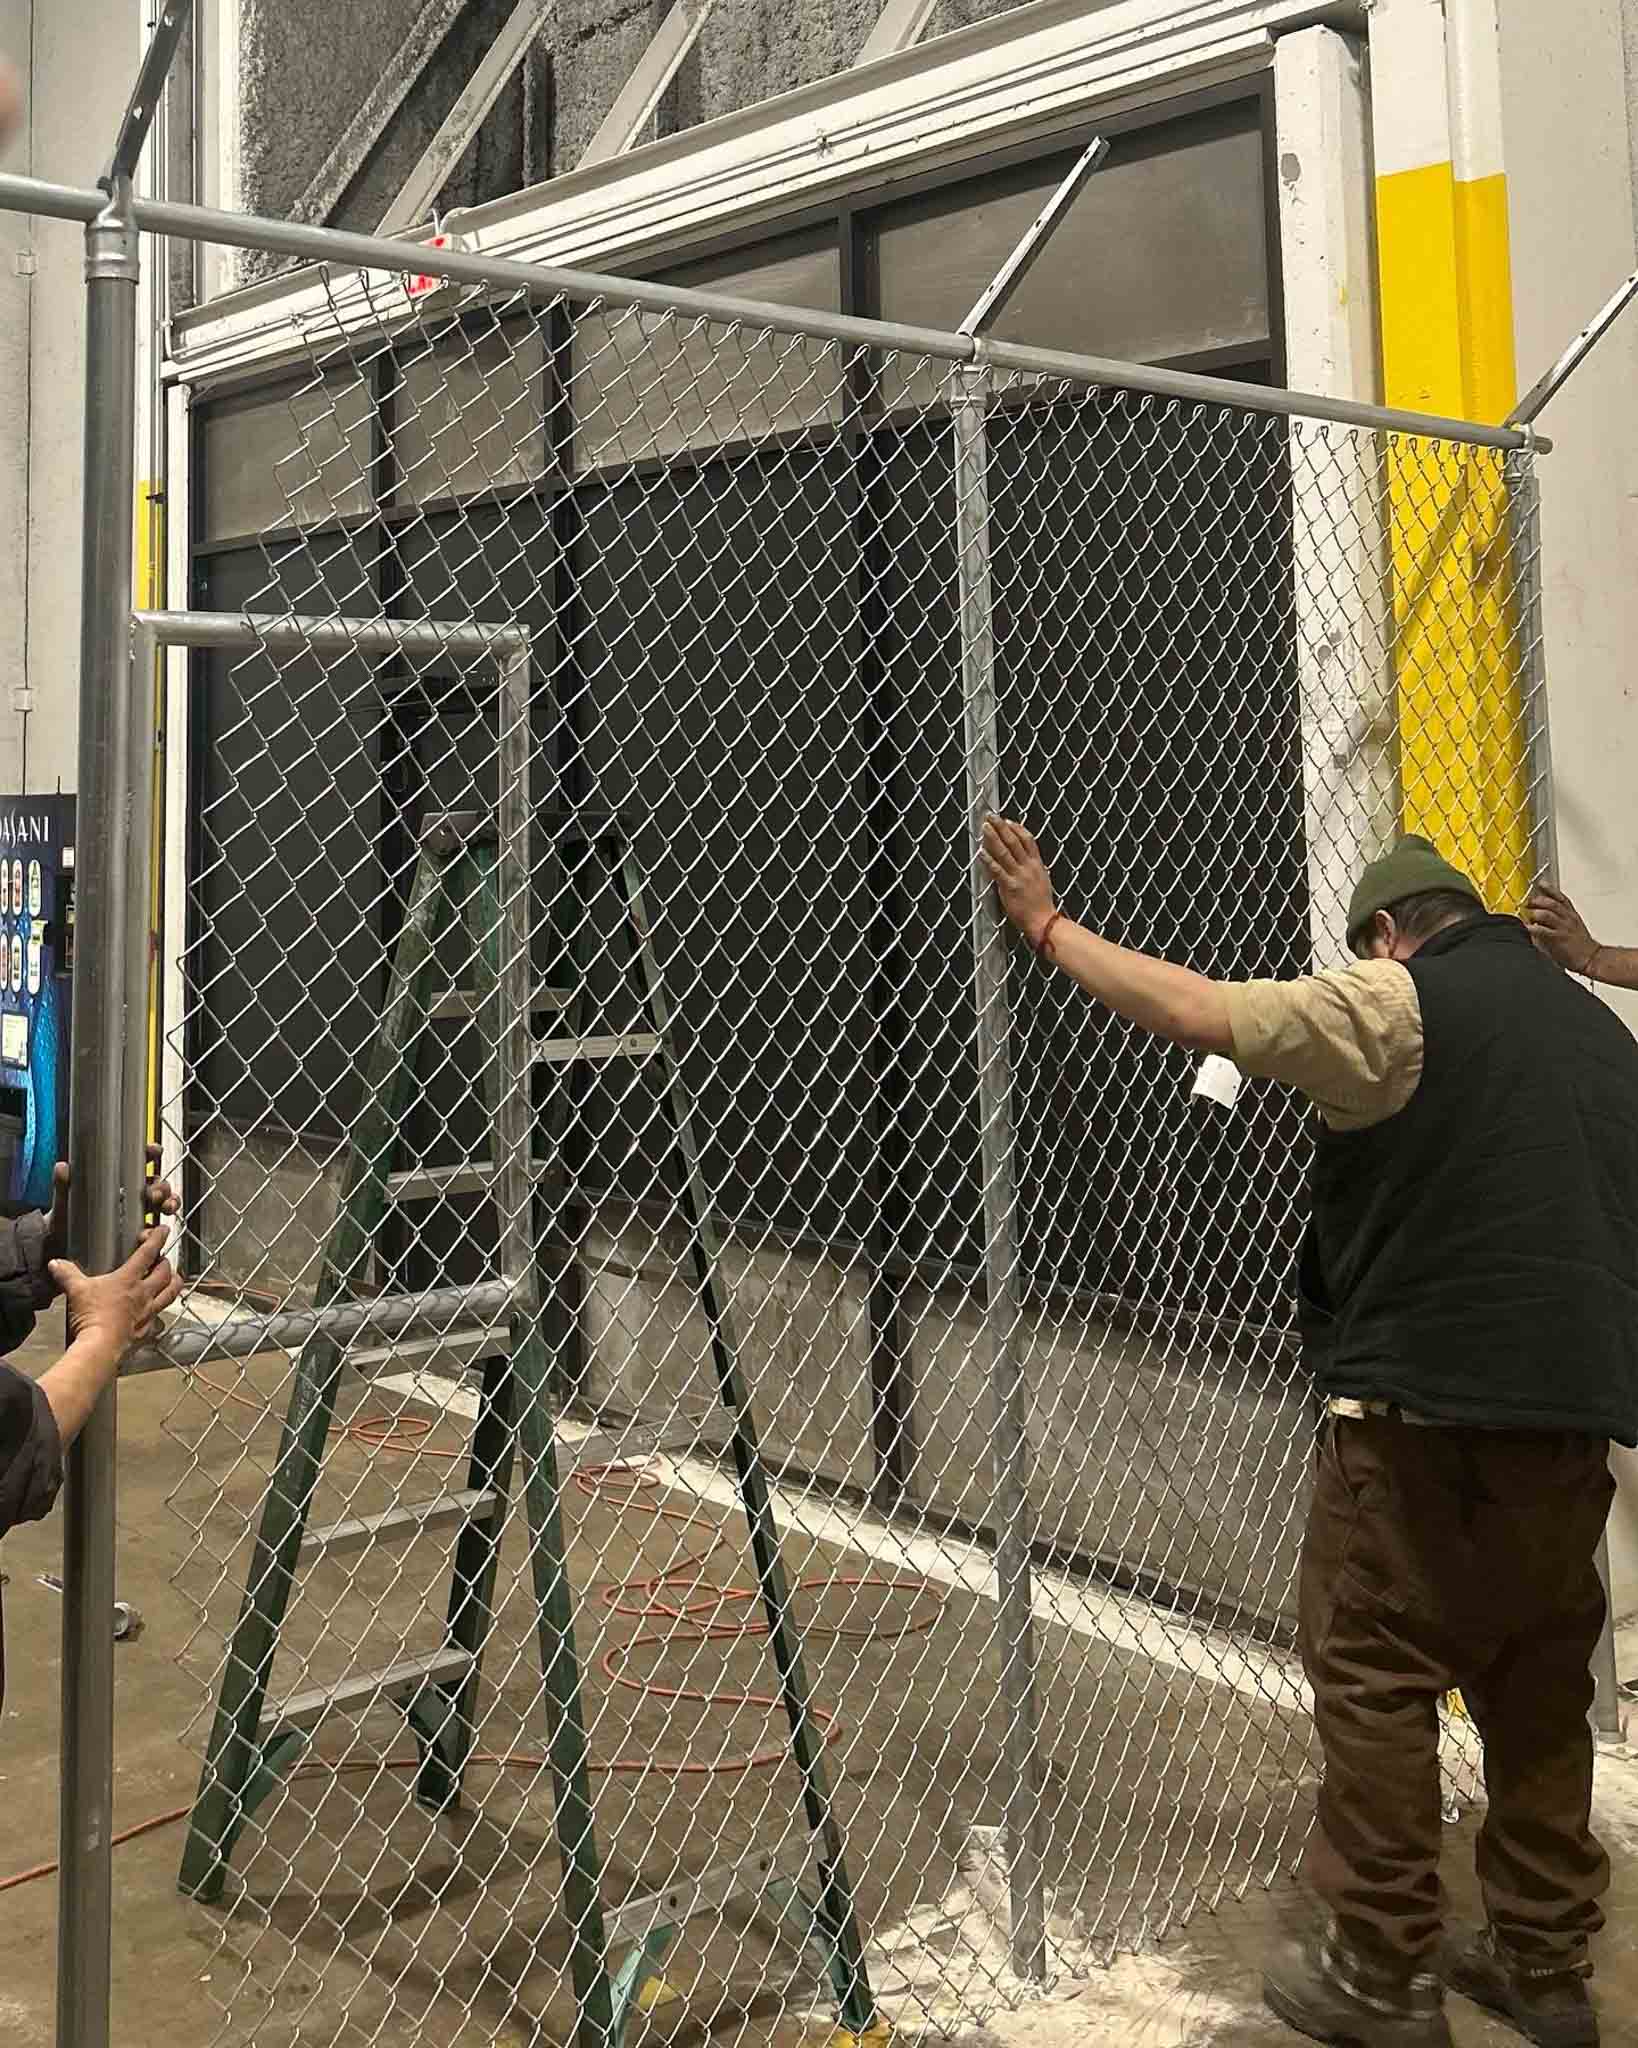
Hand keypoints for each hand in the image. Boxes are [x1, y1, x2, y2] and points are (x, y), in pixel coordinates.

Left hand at [44, 1144, 179, 1267]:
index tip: (154, 1151)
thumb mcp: (63, 1203)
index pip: (137, 1164)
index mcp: (115, 1183)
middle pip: (157, 1185)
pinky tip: (149, 1232)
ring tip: (166, 1207)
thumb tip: (62, 1167)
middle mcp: (129, 1198)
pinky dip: (156, 1232)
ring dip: (170, 1203)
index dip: (149, 1154)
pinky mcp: (134, 1238)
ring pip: (162, 1205)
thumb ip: (63, 1185)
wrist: (60, 1249)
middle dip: (163, 1186)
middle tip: (155, 1193)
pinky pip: (153, 1232)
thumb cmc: (62, 1222)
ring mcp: (134, 1217)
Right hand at [48, 1227, 182, 1359]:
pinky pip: (160, 1319)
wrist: (100, 1346)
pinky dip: (161, 1314)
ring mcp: (148, 1312)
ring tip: (174, 1280)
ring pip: (171, 1293)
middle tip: (163, 1259)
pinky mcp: (147, 1329)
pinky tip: (157, 1314)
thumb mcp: (76, 1291)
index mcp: (129, 1279)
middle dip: (166, 1262)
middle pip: (165, 1272)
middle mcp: (144, 1293)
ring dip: (174, 1284)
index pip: (148, 1252)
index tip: (164, 1230)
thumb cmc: (92, 1317)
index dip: (157, 1238)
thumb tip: (56, 1264)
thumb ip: (68, 1274)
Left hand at [981, 816, 1056, 943]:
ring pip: (1005, 852)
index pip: (1028, 840)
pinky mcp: (1010, 887)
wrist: (1044, 921)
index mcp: (1037, 865)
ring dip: (994, 838)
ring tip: (985, 827)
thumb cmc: (1041, 905)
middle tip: (991, 816)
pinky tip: (981, 852)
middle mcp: (1029, 867)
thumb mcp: (1042, 880)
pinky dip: (989, 860)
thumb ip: (1033, 869)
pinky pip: (997, 870)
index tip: (1008, 820)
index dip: (1017, 828)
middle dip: (1002, 827)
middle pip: (1014, 841)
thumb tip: (1026, 860)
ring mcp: (1019, 876)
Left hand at [1524, 888, 1599, 975]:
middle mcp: (1568, 919)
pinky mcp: (1559, 939)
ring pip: (1547, 914)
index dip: (1550, 889)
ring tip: (1529, 916)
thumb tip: (1541, 919)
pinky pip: (1543, 931)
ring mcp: (1564, 928)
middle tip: (1528, 903)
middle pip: (1552, 903)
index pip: (1561, 898)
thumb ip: (1559, 921)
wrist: (1592, 958)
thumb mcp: (1573, 927)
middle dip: (1538, 901)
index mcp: (1572, 915)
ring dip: (1535, 913)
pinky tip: (1527, 928)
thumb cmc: (1581, 945)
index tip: (1541, 884)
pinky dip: (1533, 928)